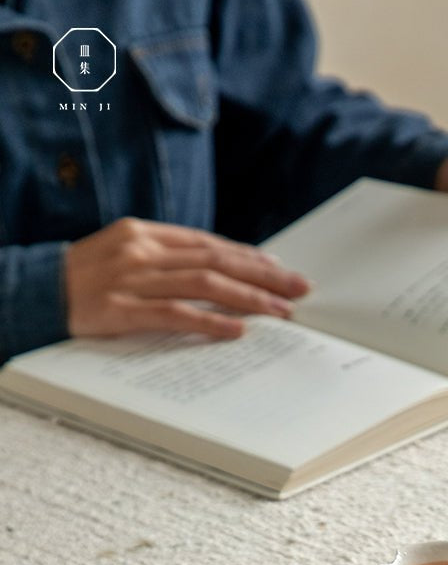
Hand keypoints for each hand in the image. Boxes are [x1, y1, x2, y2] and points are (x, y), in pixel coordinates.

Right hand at [65, 218, 310, 339]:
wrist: (31, 292)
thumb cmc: (83, 279)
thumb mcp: (124, 256)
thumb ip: (166, 260)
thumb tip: (216, 272)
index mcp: (146, 233)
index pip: (210, 243)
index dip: (250, 257)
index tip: (282, 271)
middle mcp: (143, 250)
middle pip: (216, 260)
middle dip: (263, 276)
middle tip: (299, 290)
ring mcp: (131, 279)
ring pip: (203, 284)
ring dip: (248, 299)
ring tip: (281, 313)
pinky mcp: (120, 308)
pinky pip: (174, 315)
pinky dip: (209, 322)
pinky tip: (237, 331)